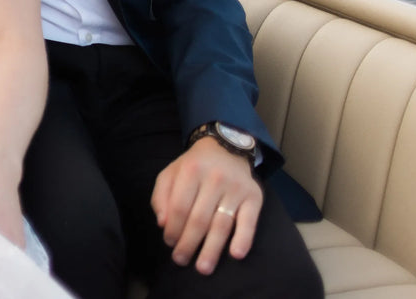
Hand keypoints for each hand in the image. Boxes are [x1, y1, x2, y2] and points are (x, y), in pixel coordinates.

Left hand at [151, 137, 262, 274]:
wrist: (226, 148)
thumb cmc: (194, 166)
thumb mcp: (171, 173)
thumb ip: (162, 196)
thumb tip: (163, 224)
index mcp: (191, 171)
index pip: (179, 207)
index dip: (173, 228)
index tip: (169, 243)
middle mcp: (214, 178)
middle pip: (199, 218)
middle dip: (189, 243)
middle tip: (181, 260)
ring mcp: (236, 188)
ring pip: (222, 223)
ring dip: (212, 248)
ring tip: (203, 267)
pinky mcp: (254, 197)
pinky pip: (249, 221)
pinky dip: (244, 239)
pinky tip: (235, 254)